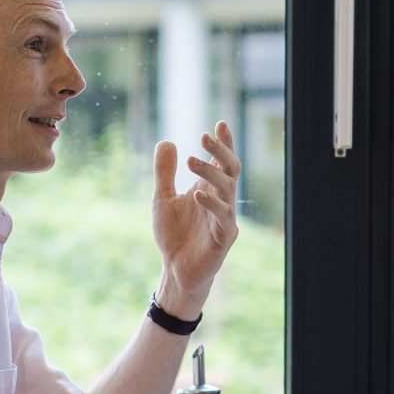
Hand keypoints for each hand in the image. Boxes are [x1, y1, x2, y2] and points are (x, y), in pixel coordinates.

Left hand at [152, 122, 240, 314]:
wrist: (175, 270)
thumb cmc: (174, 235)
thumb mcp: (162, 198)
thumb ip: (165, 172)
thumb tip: (166, 141)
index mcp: (210, 189)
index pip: (222, 162)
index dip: (223, 143)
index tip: (219, 124)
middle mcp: (222, 201)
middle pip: (230, 170)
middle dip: (221, 152)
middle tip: (205, 136)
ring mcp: (225, 219)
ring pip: (227, 189)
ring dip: (210, 173)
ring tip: (192, 160)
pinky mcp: (224, 238)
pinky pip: (223, 217)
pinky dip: (212, 204)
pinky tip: (198, 194)